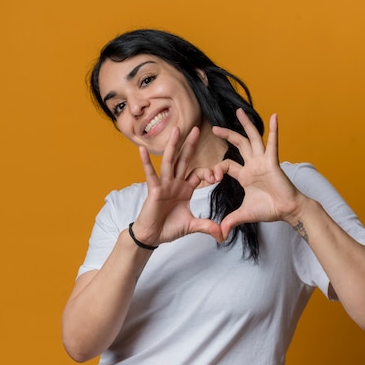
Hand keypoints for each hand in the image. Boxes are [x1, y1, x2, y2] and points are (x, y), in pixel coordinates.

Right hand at [133, 126, 222, 244]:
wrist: (152, 236)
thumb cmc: (169, 228)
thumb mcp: (192, 226)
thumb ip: (207, 226)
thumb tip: (222, 234)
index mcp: (185, 189)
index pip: (199, 173)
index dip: (208, 173)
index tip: (217, 177)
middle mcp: (175, 183)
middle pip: (184, 160)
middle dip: (190, 145)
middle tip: (197, 128)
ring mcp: (164, 185)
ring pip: (170, 161)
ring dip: (173, 146)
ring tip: (176, 130)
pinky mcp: (154, 190)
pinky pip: (150, 174)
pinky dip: (146, 162)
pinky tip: (142, 149)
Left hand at [212, 109, 304, 238]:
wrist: (287, 211)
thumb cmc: (269, 210)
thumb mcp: (244, 214)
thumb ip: (230, 220)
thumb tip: (219, 234)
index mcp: (245, 175)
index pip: (226, 165)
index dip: (216, 169)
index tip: (211, 178)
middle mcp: (253, 165)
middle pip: (238, 145)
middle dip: (226, 135)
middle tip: (214, 127)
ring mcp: (263, 161)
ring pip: (252, 139)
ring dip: (245, 125)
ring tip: (238, 111)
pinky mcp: (273, 161)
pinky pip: (273, 143)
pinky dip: (274, 129)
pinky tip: (274, 116)